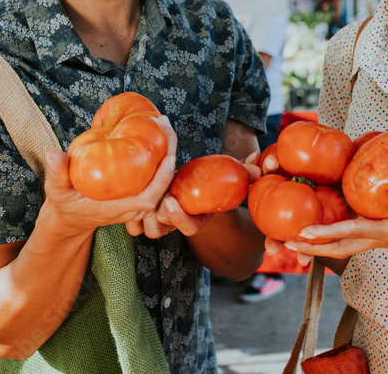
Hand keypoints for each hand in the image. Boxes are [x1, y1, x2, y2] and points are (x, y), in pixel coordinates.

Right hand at [43, 115, 176, 232]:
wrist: (71, 216)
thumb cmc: (66, 203)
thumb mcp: (57, 190)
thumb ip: (57, 173)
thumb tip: (54, 154)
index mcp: (119, 208)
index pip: (149, 198)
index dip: (161, 180)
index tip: (168, 157)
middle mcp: (134, 206)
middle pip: (163, 185)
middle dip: (169, 153)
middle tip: (164, 124)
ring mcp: (138, 200)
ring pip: (162, 178)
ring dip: (166, 149)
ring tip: (163, 122)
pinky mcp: (139, 191)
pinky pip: (155, 174)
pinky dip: (159, 153)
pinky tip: (156, 130)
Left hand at [131, 147, 263, 238]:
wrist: (197, 191)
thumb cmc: (214, 184)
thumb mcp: (231, 178)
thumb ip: (245, 171)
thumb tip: (258, 158)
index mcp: (196, 220)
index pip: (186, 226)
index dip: (178, 216)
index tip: (171, 199)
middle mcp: (178, 225)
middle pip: (161, 228)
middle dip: (157, 213)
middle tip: (154, 194)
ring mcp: (162, 223)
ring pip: (147, 229)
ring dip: (142, 216)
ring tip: (141, 196)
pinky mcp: (147, 218)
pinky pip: (134, 225)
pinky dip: (130, 218)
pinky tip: (129, 200)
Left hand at [284, 174, 387, 260]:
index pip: (354, 233)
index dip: (327, 233)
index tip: (302, 234)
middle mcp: (387, 238)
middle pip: (343, 245)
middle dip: (314, 246)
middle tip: (285, 243)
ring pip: (349, 242)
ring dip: (324, 241)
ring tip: (299, 238)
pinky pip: (361, 234)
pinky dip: (341, 232)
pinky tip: (333, 225)